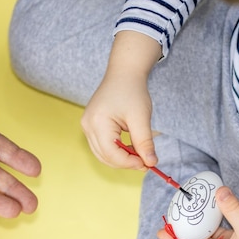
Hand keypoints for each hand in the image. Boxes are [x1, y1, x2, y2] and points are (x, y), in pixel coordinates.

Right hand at [81, 31, 161, 169]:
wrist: (124, 74)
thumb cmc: (132, 91)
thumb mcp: (141, 118)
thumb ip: (145, 142)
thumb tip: (151, 163)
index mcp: (98, 122)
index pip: (111, 154)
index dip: (129, 163)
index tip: (147, 164)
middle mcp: (88, 125)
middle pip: (105, 157)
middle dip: (125, 163)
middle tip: (145, 162)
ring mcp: (87, 126)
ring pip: (103, 154)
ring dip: (121, 159)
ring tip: (139, 155)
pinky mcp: (91, 126)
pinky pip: (102, 146)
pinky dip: (116, 152)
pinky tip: (130, 148)